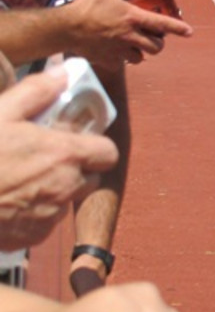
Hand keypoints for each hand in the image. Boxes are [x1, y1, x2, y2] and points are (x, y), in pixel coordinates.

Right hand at [0, 69, 117, 249]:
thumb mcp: (0, 112)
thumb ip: (36, 91)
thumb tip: (63, 73)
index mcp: (64, 155)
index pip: (107, 153)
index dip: (95, 147)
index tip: (77, 141)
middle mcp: (65, 187)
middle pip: (90, 178)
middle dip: (74, 168)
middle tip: (44, 158)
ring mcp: (49, 216)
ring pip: (65, 201)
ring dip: (52, 191)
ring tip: (19, 179)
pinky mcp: (32, 237)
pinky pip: (43, 223)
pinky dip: (32, 214)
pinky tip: (8, 200)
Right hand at [64, 0, 192, 66]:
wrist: (65, 28)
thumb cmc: (85, 7)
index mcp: (133, 18)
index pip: (163, 24)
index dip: (178, 28)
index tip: (189, 32)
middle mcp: (130, 37)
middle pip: (156, 47)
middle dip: (158, 43)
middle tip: (153, 38)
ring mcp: (119, 50)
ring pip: (140, 58)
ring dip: (140, 52)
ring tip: (135, 45)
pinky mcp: (107, 59)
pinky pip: (119, 63)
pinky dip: (120, 59)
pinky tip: (115, 52)